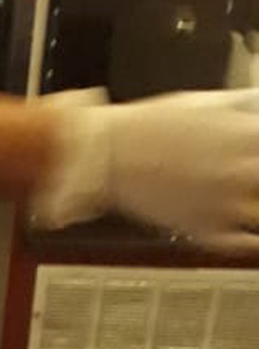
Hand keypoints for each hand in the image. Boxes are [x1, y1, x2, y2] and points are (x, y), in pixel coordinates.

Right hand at [37, 88, 258, 251]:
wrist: (104, 155)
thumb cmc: (146, 127)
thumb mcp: (205, 103)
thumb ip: (240, 112)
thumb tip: (255, 110)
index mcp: (250, 135)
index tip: (257, 156)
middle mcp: (243, 172)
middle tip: (251, 178)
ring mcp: (225, 205)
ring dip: (257, 208)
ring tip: (248, 200)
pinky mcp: (204, 231)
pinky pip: (244, 245)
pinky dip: (252, 242)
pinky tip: (252, 236)